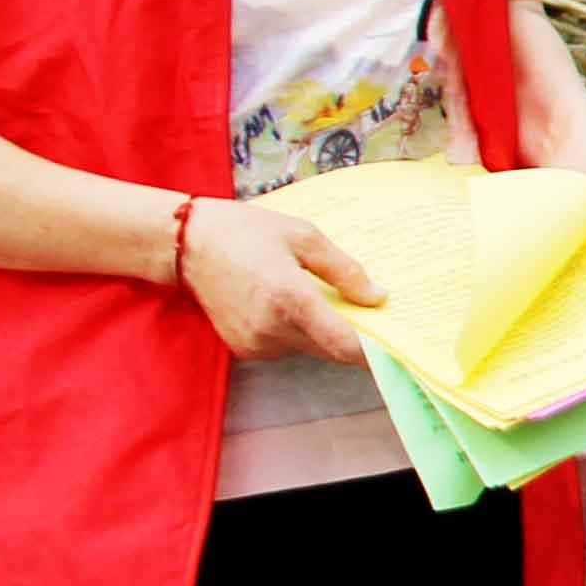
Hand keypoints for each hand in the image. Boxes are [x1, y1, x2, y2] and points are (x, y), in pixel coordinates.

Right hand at [180, 198, 377, 362]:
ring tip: (322, 298)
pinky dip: (300, 332)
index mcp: (290, 299)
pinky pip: (288, 347)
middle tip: (372, 315)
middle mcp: (272, 329)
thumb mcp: (303, 236)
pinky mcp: (245, 349)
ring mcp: (256, 344)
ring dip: (326, 332)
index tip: (401, 348)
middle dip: (357, 337)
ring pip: (312, 350)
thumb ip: (344, 270)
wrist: (185, 244)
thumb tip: (378, 297)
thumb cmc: (245, 232)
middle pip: (333, 350)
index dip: (378, 353)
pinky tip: (291, 304)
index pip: (346, 345)